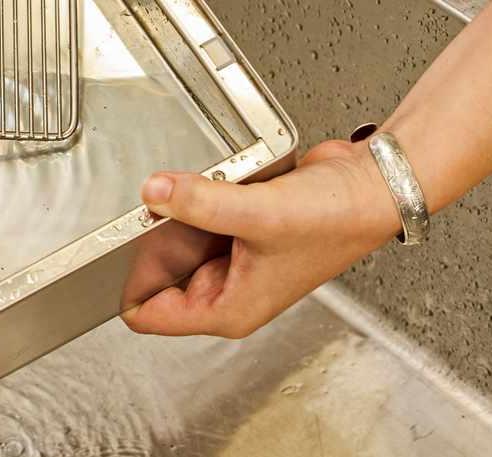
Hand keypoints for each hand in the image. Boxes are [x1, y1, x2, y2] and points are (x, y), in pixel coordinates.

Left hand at [123, 139, 400, 337]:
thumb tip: (153, 191)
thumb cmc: (336, 220)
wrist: (372, 186)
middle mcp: (228, 289)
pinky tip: (212, 178)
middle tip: (155, 200)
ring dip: (177, 211)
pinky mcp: (241, 226)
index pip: (148, 313)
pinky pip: (199, 212)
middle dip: (152, 237)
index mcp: (227, 309)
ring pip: (177, 237)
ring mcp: (235, 258)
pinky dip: (198, 195)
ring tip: (190, 185)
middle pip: (158, 270)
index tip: (118, 241)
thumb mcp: (258, 213)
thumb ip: (199, 202)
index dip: (126, 279)